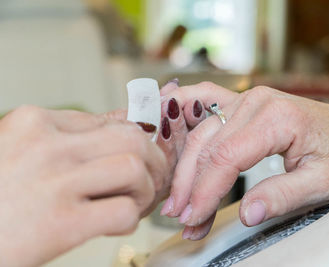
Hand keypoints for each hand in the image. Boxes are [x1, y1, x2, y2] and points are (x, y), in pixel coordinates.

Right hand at [0, 105, 166, 266]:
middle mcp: (46, 145)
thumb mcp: (25, 151)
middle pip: (131, 138)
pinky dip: (130, 220)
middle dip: (154, 161)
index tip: (140, 160)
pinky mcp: (59, 223)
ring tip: (133, 204)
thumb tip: (124, 119)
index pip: (110, 121)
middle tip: (151, 180)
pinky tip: (116, 226)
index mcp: (35, 122)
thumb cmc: (0, 195)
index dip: (136, 143)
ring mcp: (53, 182)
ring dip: (145, 190)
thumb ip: (72, 136)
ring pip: (134, 168)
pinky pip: (122, 211)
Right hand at [161, 82, 328, 239]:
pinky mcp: (241, 102)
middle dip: (190, 186)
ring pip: (201, 134)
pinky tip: (164, 113)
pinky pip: (204, 105)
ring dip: (186, 169)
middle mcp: (256, 101)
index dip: (206, 191)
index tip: (194, 217)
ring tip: (178, 199)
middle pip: (207, 146)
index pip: (227, 157)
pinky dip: (183, 116)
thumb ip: (282, 196)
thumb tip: (246, 213)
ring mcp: (246, 98)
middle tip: (182, 217)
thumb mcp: (321, 182)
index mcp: (278, 118)